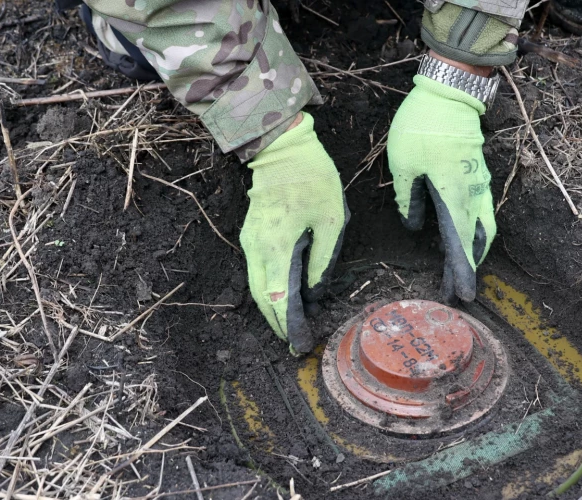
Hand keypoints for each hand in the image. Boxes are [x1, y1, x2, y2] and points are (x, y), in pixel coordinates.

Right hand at [240, 113, 348, 353]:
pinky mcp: (251, 235)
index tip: (298, 343)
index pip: (278, 297)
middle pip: (262, 297)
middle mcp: (256, 248)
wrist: (282, 148)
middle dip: (277, 323)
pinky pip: (258, 271)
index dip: (287, 324)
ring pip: (257, 285)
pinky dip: (270, 288)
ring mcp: (250, 241)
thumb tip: (315, 292)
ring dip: (272, 307)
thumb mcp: (331, 219)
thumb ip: (322, 259)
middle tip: (294, 342)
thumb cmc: (311, 179)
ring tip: (291, 325)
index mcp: (276, 245)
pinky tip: (286, 297)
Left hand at [387, 71, 495, 302]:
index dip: (462, 270)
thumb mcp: (402, 164)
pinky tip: (461, 238)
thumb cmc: (422, 125)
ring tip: (459, 270)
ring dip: (473, 250)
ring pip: (483, 225)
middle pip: (477, 239)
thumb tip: (414, 226)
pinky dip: (474, 230)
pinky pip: (480, 210)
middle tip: (457, 290)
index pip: (460, 241)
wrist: (449, 91)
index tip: (465, 294)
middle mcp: (472, 191)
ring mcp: (479, 182)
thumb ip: (408, 198)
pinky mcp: (477, 174)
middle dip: (469, 267)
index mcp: (453, 192)